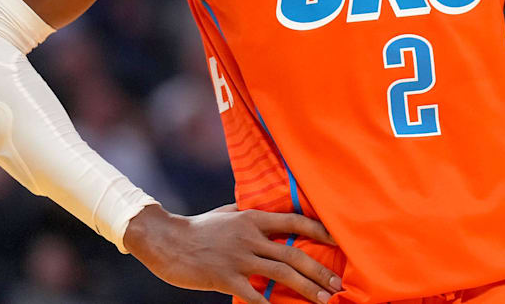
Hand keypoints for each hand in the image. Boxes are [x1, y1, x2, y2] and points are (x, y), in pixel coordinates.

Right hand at [124, 203, 342, 303]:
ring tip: (325, 300)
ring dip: (307, 288)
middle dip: (319, 270)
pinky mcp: (225, 277)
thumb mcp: (227, 212)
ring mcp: (238, 258)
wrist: (165, 240)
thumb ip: (249, 213)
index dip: (319, 231)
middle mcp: (250, 236)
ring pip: (281, 273)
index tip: (338, 241)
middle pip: (294, 253)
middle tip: (338, 284)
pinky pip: (254, 295)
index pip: (294, 221)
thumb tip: (267, 211)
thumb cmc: (197, 227)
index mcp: (252, 218)